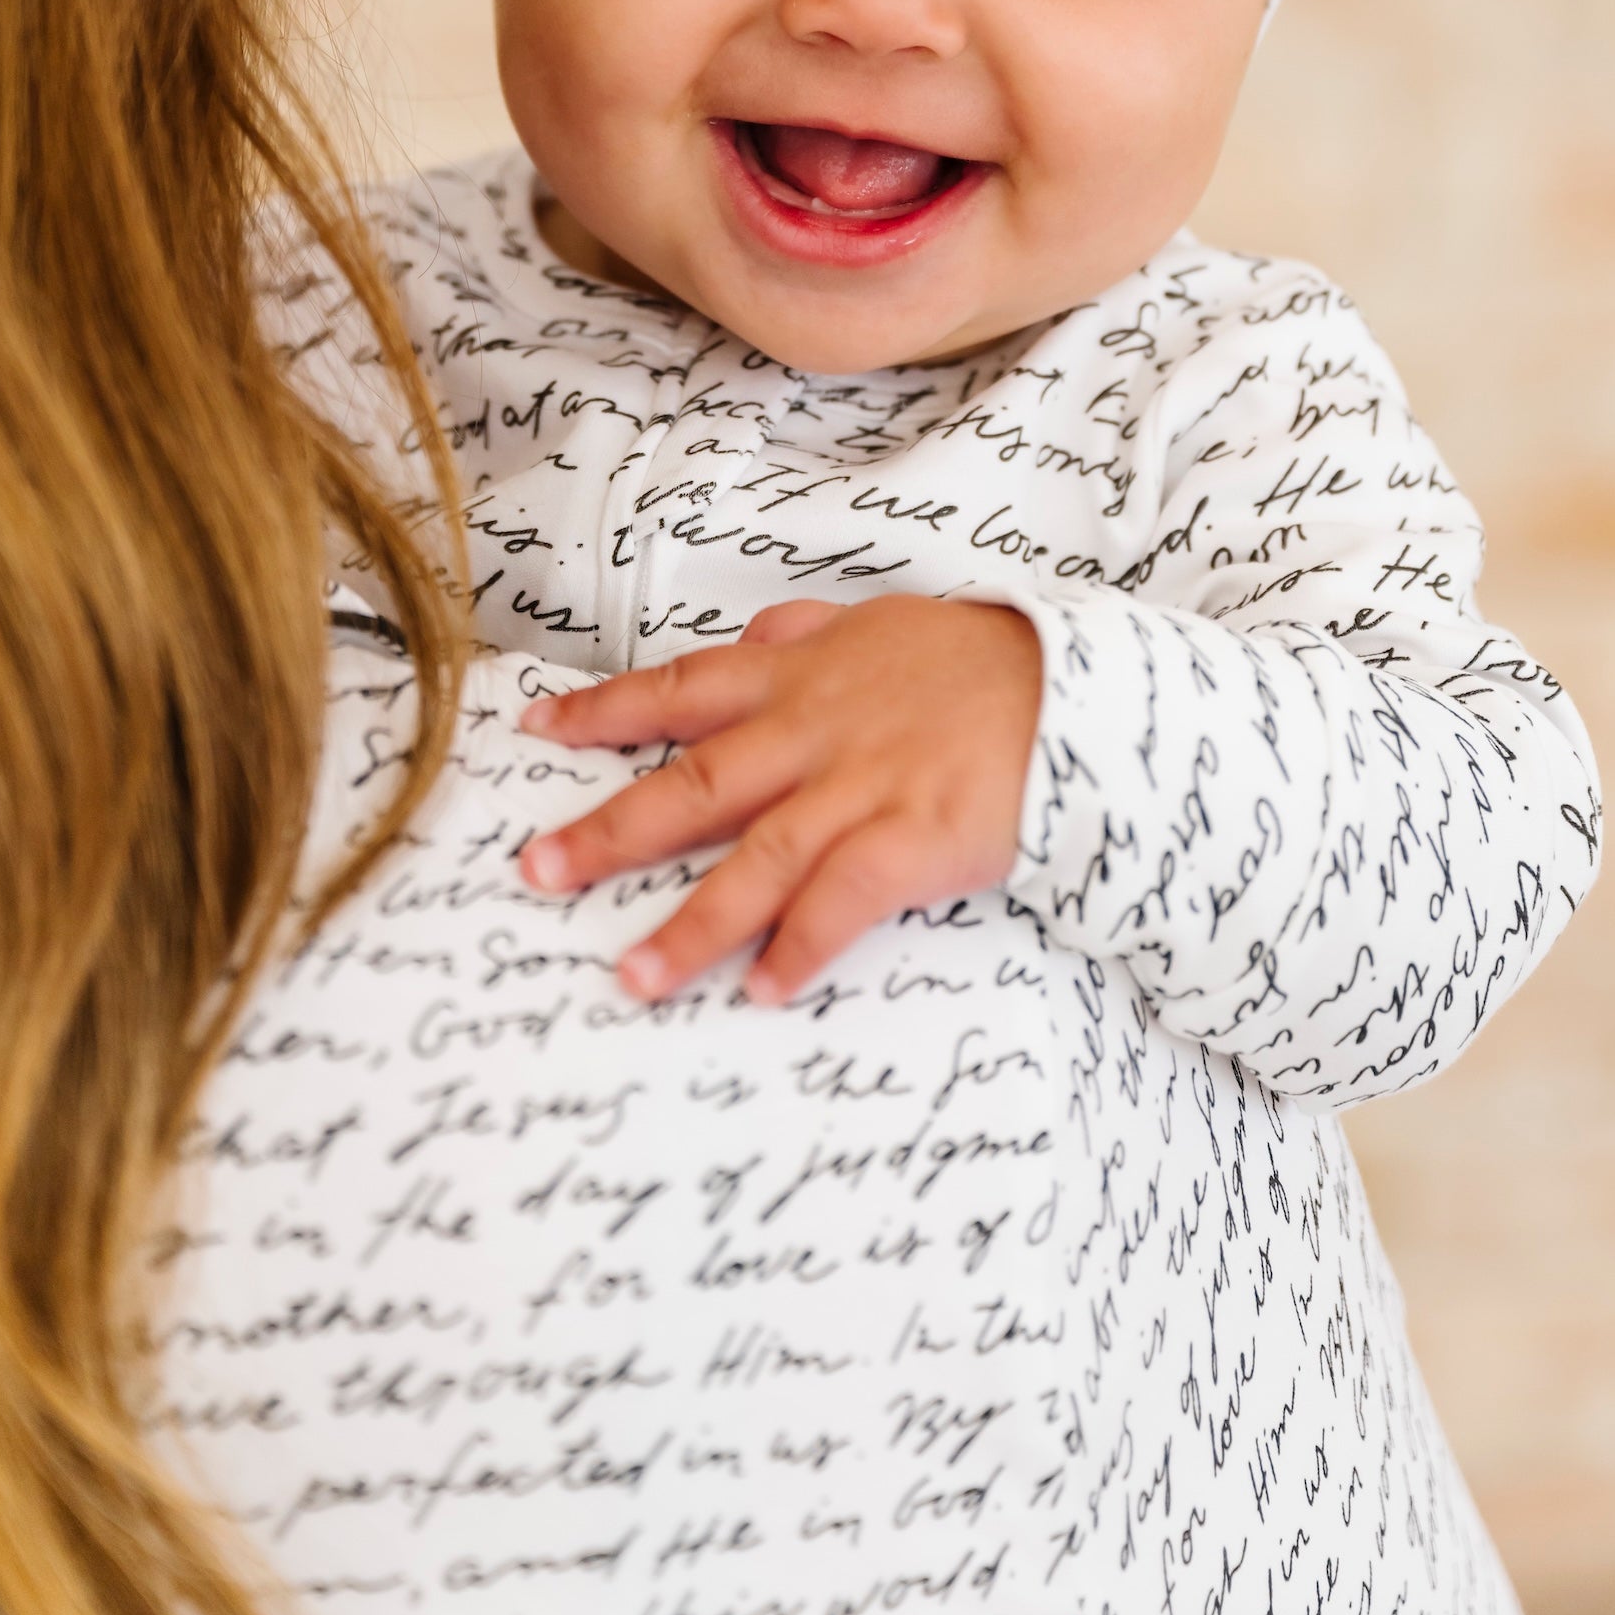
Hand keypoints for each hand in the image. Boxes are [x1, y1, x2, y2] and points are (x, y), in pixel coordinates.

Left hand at [515, 596, 1041, 1005]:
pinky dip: (802, 947)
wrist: (1078, 692)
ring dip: (692, 924)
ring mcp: (863, 789)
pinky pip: (844, 901)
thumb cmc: (978, 664)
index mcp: (798, 677)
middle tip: (537, 872)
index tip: (536, 730)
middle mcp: (814, 733)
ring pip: (758, 861)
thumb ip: (807, 634)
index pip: (679, 690)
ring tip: (634, 977)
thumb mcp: (882, 625)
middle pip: (694, 786)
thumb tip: (750, 637)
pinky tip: (765, 988)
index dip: (603, 712)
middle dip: (610, 831)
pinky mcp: (915, 839)